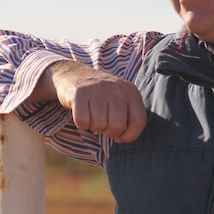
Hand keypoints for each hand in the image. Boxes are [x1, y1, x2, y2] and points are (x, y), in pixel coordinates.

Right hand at [32, 60, 146, 142]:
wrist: (74, 75)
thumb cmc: (101, 96)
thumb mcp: (120, 101)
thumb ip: (129, 119)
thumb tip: (121, 138)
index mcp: (131, 91)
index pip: (139, 122)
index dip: (129, 135)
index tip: (119, 135)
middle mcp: (116, 88)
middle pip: (117, 126)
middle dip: (108, 131)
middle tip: (102, 121)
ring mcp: (97, 89)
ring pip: (99, 125)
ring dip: (93, 126)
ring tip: (91, 113)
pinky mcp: (79, 92)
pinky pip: (82, 121)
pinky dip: (80, 123)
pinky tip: (81, 112)